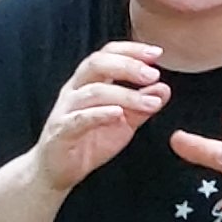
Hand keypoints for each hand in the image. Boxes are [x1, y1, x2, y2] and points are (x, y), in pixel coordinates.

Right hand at [34, 41, 171, 192]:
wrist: (57, 171)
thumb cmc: (87, 142)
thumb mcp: (123, 122)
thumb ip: (142, 105)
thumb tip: (163, 88)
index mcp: (89, 82)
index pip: (107, 54)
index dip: (131, 50)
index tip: (156, 53)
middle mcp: (75, 90)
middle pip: (97, 64)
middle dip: (127, 65)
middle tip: (153, 74)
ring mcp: (66, 109)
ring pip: (94, 91)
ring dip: (126, 95)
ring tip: (150, 103)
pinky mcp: (62, 131)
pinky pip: (80, 118)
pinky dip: (100, 114)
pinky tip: (119, 114)